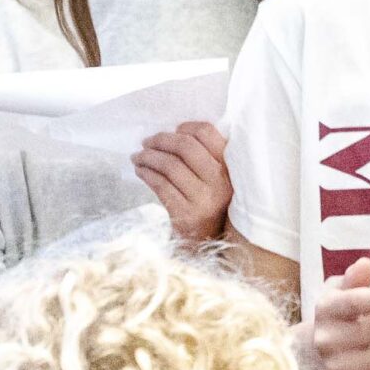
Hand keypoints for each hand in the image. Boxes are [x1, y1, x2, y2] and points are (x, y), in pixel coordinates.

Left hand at [133, 120, 231, 243]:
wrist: (207, 242)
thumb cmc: (209, 202)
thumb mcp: (218, 178)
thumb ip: (208, 156)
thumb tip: (174, 133)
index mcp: (231, 166)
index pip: (208, 134)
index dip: (187, 127)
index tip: (174, 130)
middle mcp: (220, 181)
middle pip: (186, 147)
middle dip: (161, 140)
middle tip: (147, 141)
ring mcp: (203, 199)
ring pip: (170, 166)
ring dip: (148, 157)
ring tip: (138, 156)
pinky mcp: (186, 214)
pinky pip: (161, 186)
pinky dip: (146, 174)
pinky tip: (140, 170)